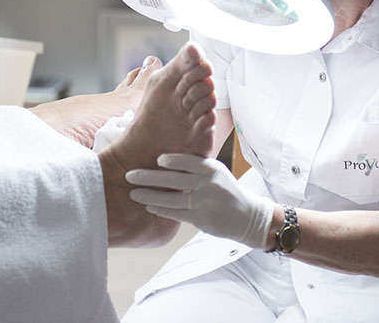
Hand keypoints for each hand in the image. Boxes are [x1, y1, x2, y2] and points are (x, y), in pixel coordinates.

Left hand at [126, 153, 274, 249]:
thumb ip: (196, 168)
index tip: (156, 160)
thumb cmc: (227, 192)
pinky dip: (161, 209)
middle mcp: (208, 183)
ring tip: (133, 193)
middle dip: (148, 177)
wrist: (248, 216)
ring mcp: (204, 202)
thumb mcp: (216, 173)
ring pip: (171, 198)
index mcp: (211, 168)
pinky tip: (149, 206)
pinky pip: (177, 213)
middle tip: (129, 175)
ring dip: (149, 195)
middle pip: (173, 179)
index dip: (170, 160)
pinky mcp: (201, 218)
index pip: (187, 161)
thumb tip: (166, 163)